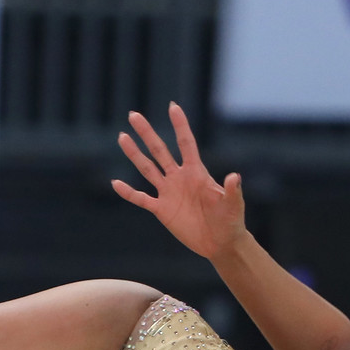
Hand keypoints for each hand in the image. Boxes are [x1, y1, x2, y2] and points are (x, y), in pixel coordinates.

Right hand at [112, 103, 246, 260]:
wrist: (220, 242)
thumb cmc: (230, 221)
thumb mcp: (233, 205)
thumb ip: (232, 191)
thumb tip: (235, 176)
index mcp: (197, 172)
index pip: (186, 144)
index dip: (180, 125)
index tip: (173, 106)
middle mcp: (180, 178)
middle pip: (159, 151)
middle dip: (147, 133)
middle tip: (134, 115)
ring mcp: (169, 192)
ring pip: (147, 169)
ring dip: (134, 154)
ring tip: (122, 137)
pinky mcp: (162, 210)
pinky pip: (142, 199)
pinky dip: (129, 193)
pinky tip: (115, 183)